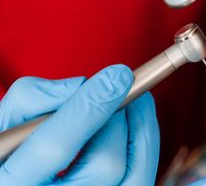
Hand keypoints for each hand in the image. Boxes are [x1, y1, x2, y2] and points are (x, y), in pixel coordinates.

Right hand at [0, 65, 159, 185]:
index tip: (116, 75)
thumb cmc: (12, 150)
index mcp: (14, 184)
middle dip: (116, 117)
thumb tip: (79, 86)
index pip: (56, 146)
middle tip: (115, 89)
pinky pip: (145, 173)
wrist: (24, 176)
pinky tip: (134, 119)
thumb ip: (31, 100)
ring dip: (135, 125)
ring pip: (132, 170)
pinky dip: (147, 138)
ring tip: (124, 101)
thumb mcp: (5, 123)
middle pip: (104, 162)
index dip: (91, 106)